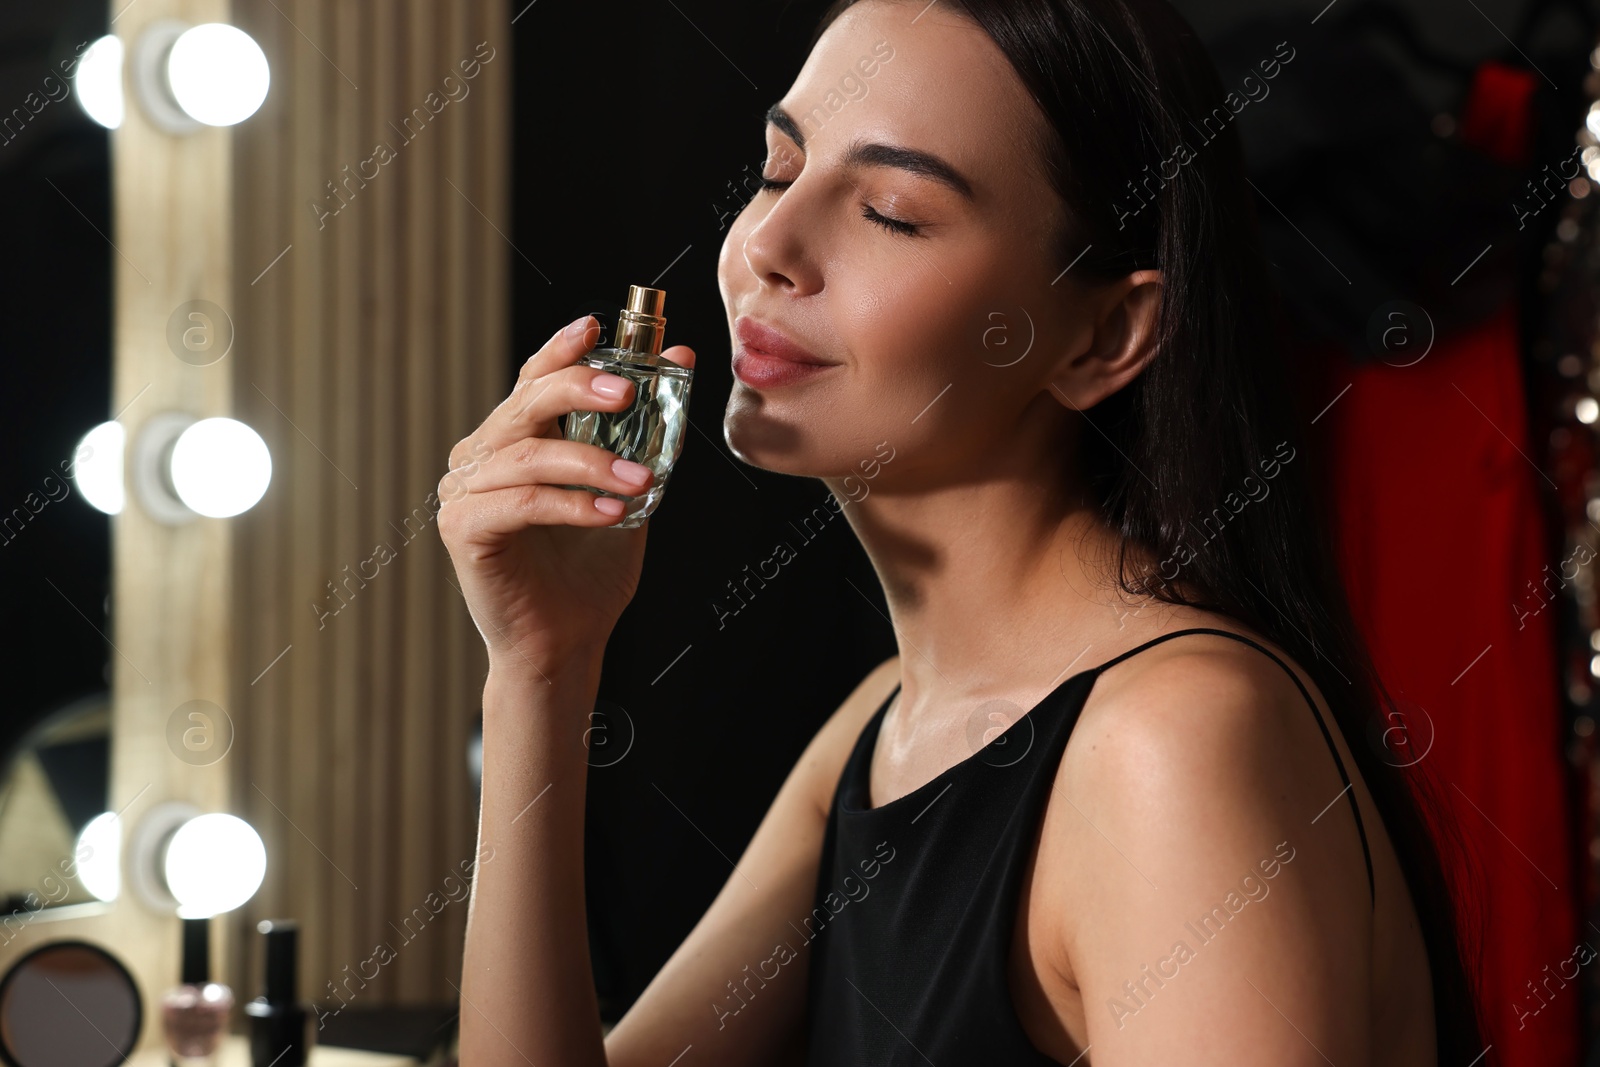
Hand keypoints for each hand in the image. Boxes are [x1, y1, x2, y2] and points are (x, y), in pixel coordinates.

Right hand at [438, 315, 696, 674]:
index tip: (597, 326)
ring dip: (591, 462)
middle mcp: (480, 458)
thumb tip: (680, 356)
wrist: (566, 643)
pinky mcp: (462, 529)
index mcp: (514, 441)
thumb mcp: (629, 488)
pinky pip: (522, 503)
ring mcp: (463, 492)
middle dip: (578, 388)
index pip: (534, 380)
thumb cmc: (589, 571)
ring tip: (639, 479)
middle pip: (525, 403)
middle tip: (629, 392)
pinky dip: (571, 503)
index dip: (562, 349)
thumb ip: (648, 429)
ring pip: (528, 455)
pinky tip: (611, 512)